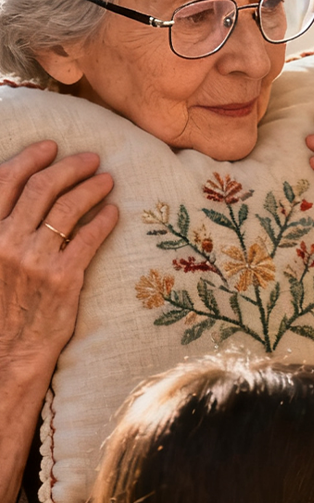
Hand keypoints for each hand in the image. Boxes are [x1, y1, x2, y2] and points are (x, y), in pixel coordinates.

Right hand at [0, 140, 117, 502]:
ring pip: (68, 209)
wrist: (4, 356)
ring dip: (91, 188)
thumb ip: (2, 230)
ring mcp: (35, 260)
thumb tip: (21, 204)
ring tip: (107, 180)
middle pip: (43, 188)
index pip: (7, 181)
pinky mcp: (63, 280)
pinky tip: (113, 212)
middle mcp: (6, 241)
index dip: (31, 158)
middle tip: (90, 158)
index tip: (51, 146)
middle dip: (70, 167)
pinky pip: (89, 239)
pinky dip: (103, 220)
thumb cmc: (0, 308)